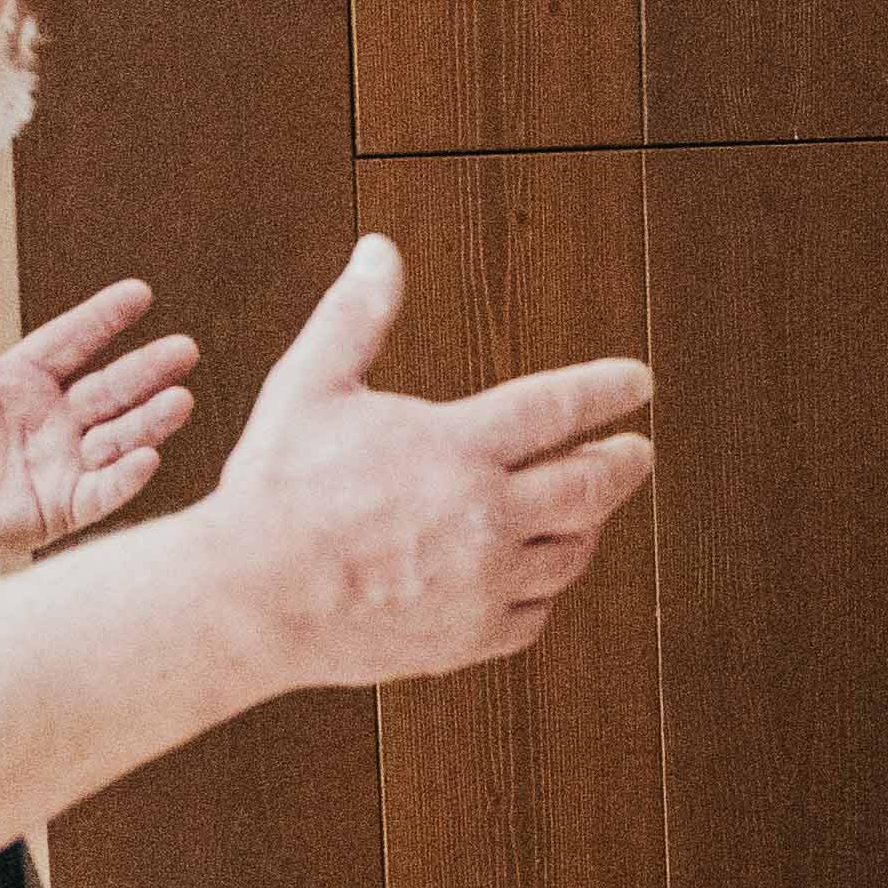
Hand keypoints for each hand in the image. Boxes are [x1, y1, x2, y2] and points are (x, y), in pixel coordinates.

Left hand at [0, 260, 202, 572]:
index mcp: (16, 383)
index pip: (70, 342)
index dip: (103, 318)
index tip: (140, 293)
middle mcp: (46, 422)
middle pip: (109, 388)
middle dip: (148, 369)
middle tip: (185, 348)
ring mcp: (58, 465)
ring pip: (118, 437)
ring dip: (151, 419)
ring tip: (180, 400)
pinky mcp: (59, 509)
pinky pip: (102, 491)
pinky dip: (126, 476)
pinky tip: (148, 457)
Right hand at [198, 236, 657, 686]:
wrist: (248, 600)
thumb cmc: (274, 488)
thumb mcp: (310, 385)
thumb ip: (357, 316)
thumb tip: (381, 250)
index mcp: (457, 447)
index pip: (561, 407)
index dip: (608, 389)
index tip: (639, 381)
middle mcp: (486, 517)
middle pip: (591, 485)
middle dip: (623, 463)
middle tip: (636, 451)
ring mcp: (484, 583)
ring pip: (573, 552)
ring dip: (587, 524)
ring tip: (585, 507)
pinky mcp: (470, 637)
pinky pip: (536, 613)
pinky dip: (545, 588)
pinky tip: (535, 570)